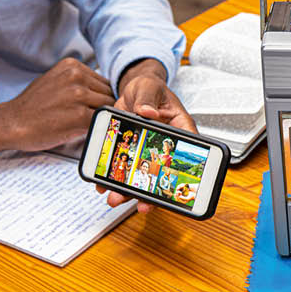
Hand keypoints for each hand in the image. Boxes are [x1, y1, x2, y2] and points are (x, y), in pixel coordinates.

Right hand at [0, 58, 114, 157]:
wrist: (12, 123)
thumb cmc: (33, 107)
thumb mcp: (55, 82)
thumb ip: (79, 83)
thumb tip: (104, 91)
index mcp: (72, 66)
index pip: (103, 82)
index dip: (97, 98)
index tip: (87, 107)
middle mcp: (77, 76)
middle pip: (108, 94)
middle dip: (99, 107)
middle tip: (80, 117)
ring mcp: (79, 95)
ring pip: (107, 108)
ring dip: (97, 118)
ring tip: (76, 123)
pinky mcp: (80, 115)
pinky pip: (102, 121)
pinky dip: (96, 128)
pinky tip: (79, 130)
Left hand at [98, 59, 196, 212]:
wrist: (132, 90)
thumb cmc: (148, 87)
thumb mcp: (149, 87)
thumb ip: (147, 98)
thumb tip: (146, 111)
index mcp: (179, 128)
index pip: (188, 152)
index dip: (182, 172)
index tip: (174, 188)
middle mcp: (165, 145)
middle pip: (163, 174)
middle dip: (151, 192)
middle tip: (141, 204)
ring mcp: (149, 151)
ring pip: (142, 177)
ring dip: (128, 191)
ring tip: (115, 199)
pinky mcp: (133, 153)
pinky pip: (125, 170)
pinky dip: (112, 179)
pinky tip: (102, 184)